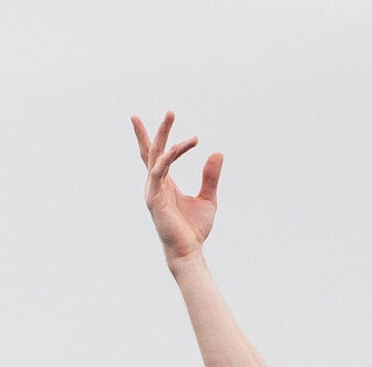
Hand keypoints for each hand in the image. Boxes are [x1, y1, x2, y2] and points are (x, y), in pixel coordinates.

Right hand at [131, 110, 222, 262]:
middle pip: (152, 150)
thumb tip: (219, 153)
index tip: (161, 117)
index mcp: (165, 183)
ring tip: (172, 116)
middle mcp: (155, 184)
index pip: (157, 155)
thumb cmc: (195, 229)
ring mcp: (152, 190)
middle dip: (157, 129)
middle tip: (169, 110)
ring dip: (164, 135)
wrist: (190, 251)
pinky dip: (169, 157)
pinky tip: (181, 146)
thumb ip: (210, 176)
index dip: (155, 136)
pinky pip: (159, 171)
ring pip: (156, 156)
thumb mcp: (208, 198)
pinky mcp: (153, 198)